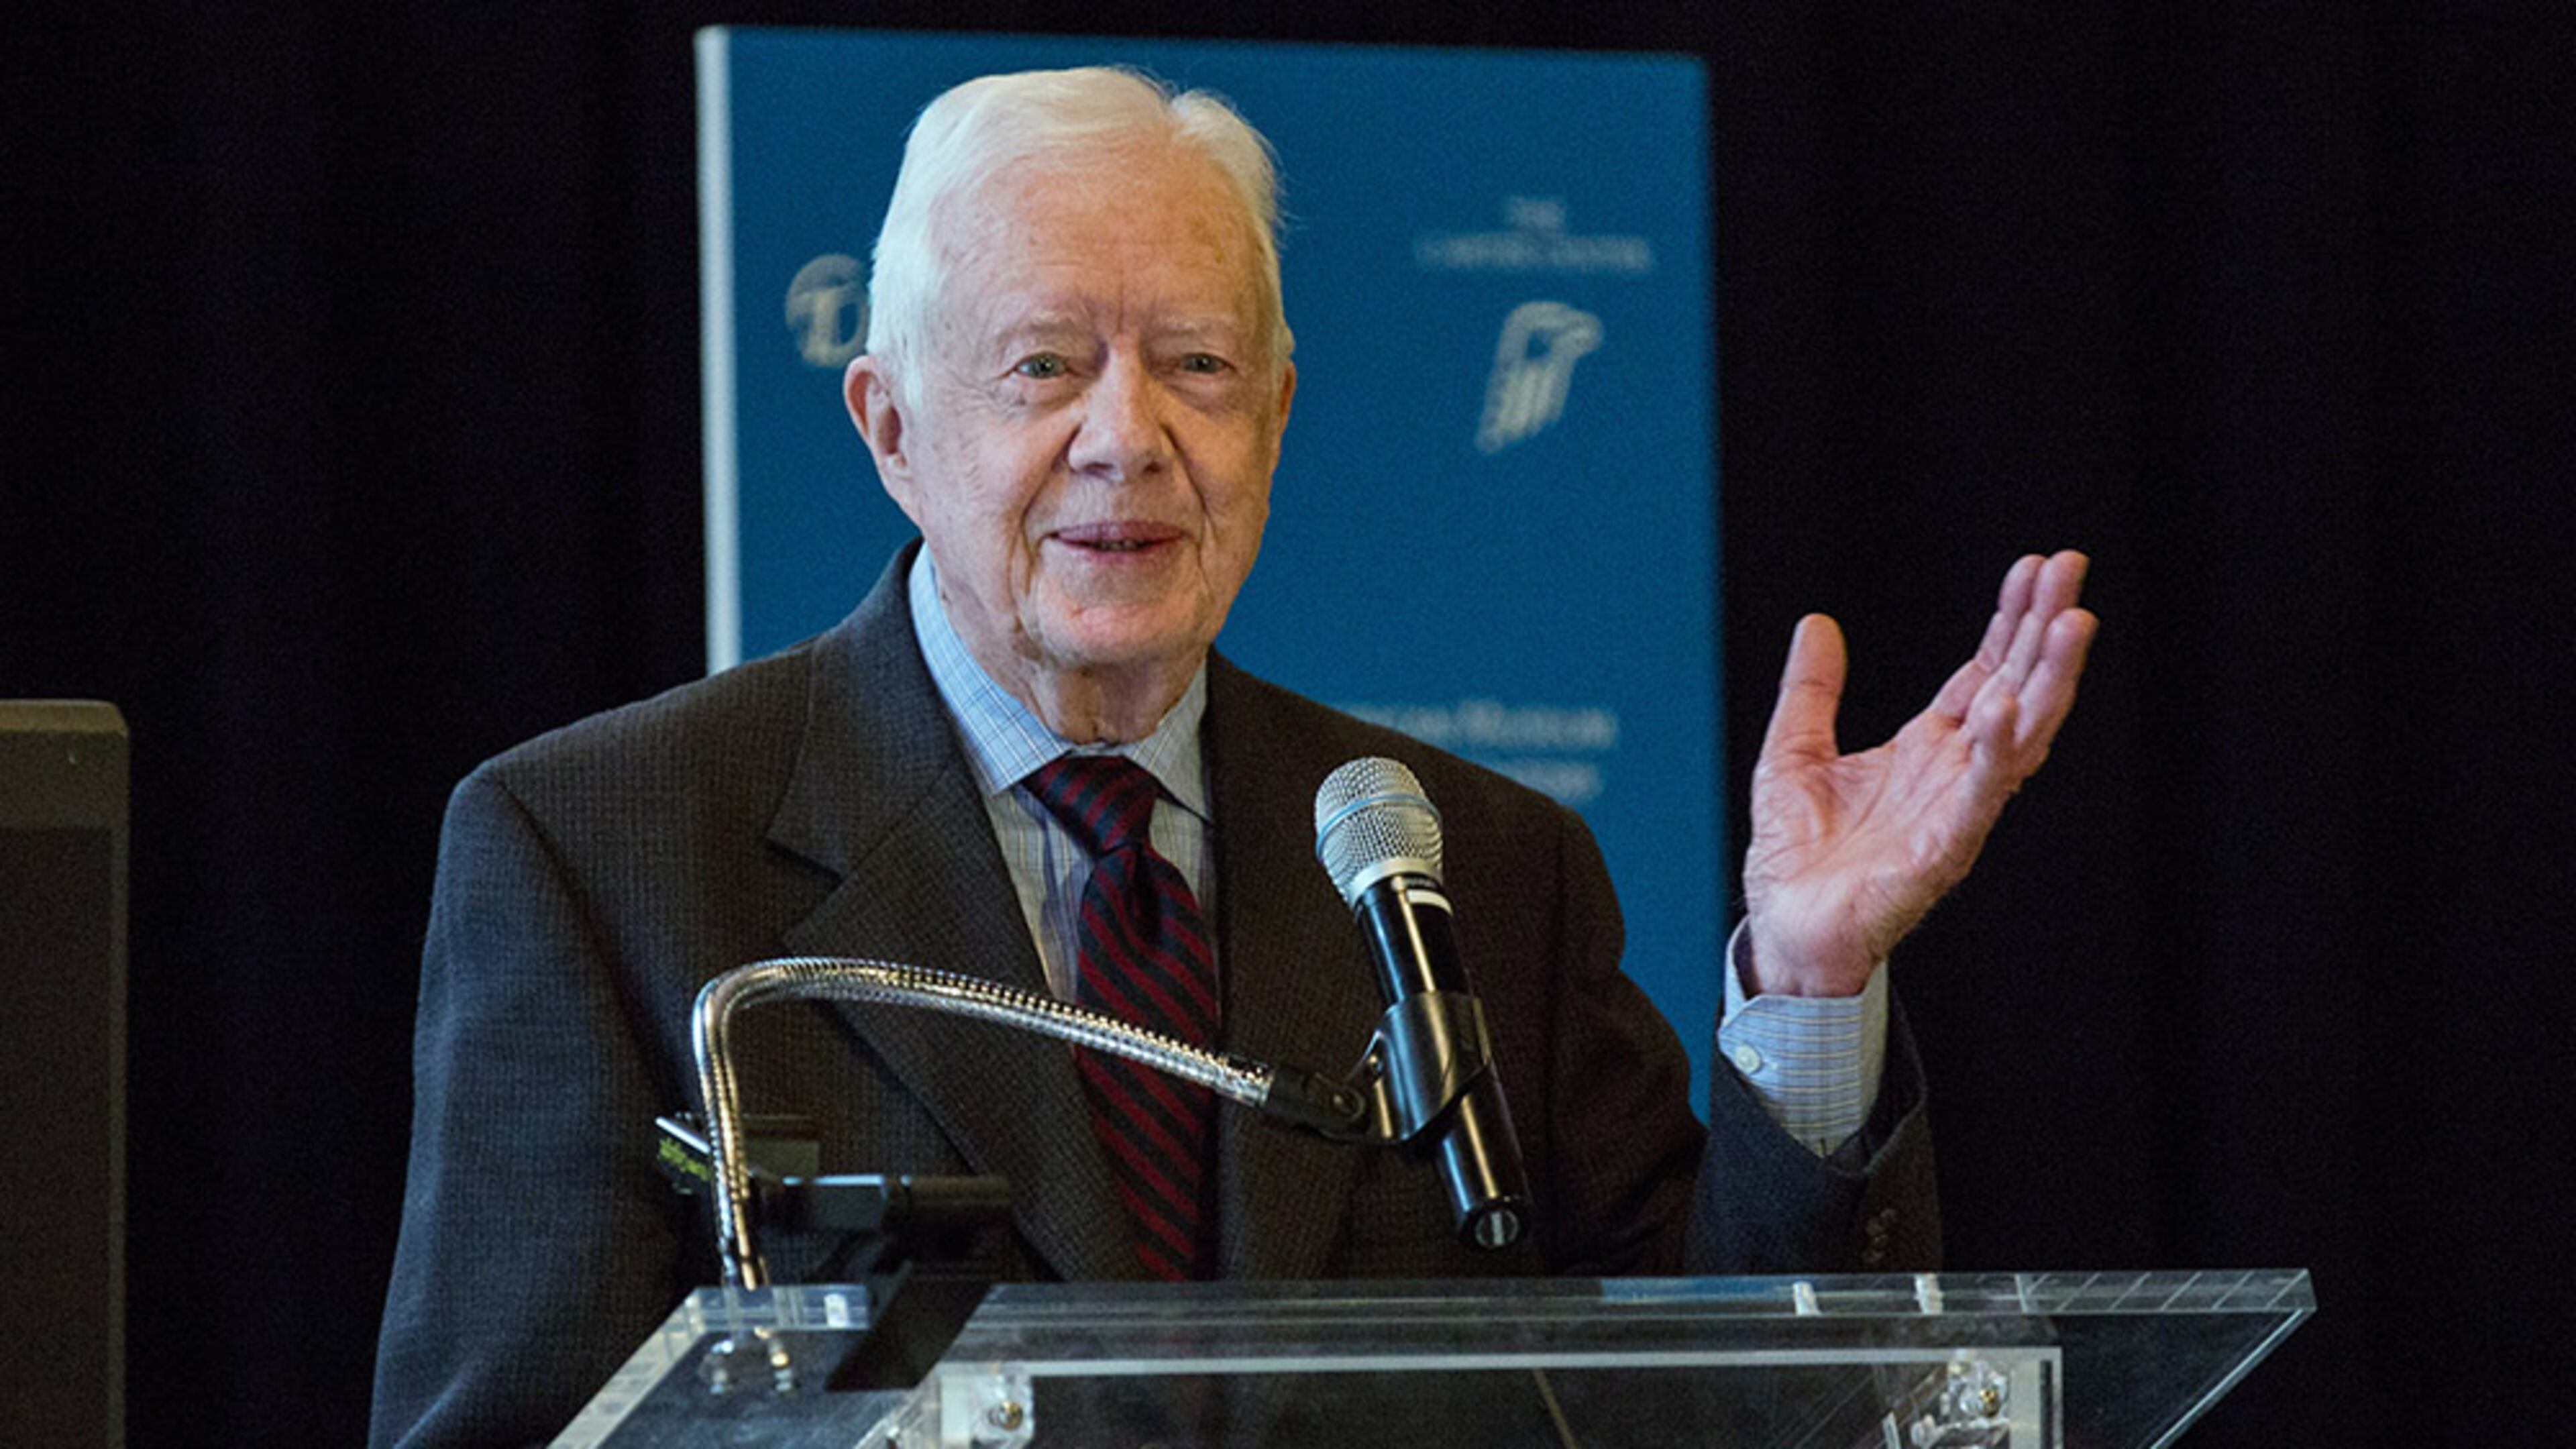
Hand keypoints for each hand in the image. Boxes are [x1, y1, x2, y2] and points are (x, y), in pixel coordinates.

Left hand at [1741, 551, 2097, 995]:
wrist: (1784, 931)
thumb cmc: (1797, 856)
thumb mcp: (1792, 750)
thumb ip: (1811, 690)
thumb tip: (1816, 624)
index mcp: (1926, 750)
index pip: (1984, 672)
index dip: (2010, 621)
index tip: (2034, 568)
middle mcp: (1953, 774)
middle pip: (2015, 688)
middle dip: (2045, 630)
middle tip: (2071, 570)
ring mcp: (1956, 812)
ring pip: (2019, 736)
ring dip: (2047, 679)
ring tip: (2070, 622)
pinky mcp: (1943, 851)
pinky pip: (1978, 796)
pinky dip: (1993, 750)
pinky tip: (2005, 704)